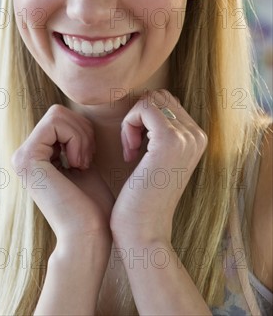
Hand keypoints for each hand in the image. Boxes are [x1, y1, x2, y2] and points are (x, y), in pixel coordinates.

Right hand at [11, 104, 113, 244]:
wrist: (89, 235)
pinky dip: (76, 139)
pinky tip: (78, 165)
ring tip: (83, 165)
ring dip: (81, 136)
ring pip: (57, 114)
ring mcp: (20, 157)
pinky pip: (55, 123)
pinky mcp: (27, 159)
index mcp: (33, 156)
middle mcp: (22, 156)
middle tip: (87, 161)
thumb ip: (73, 140)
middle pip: (57, 112)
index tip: (88, 158)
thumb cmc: (92, 205)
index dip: (81, 130)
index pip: (59, 116)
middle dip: (82, 130)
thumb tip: (74, 115)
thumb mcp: (82, 163)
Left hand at [110, 90, 207, 244]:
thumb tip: (147, 99)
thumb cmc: (142, 195)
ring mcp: (187, 137)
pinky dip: (128, 126)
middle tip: (132, 146)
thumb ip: (160, 130)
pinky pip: (142, 108)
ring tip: (131, 149)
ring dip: (132, 121)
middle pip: (158, 96)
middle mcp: (197, 135)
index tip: (137, 146)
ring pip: (150, 100)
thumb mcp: (156, 156)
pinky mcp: (170, 140)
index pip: (166, 100)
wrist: (144, 230)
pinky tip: (129, 152)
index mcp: (197, 137)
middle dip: (138, 115)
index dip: (144, 117)